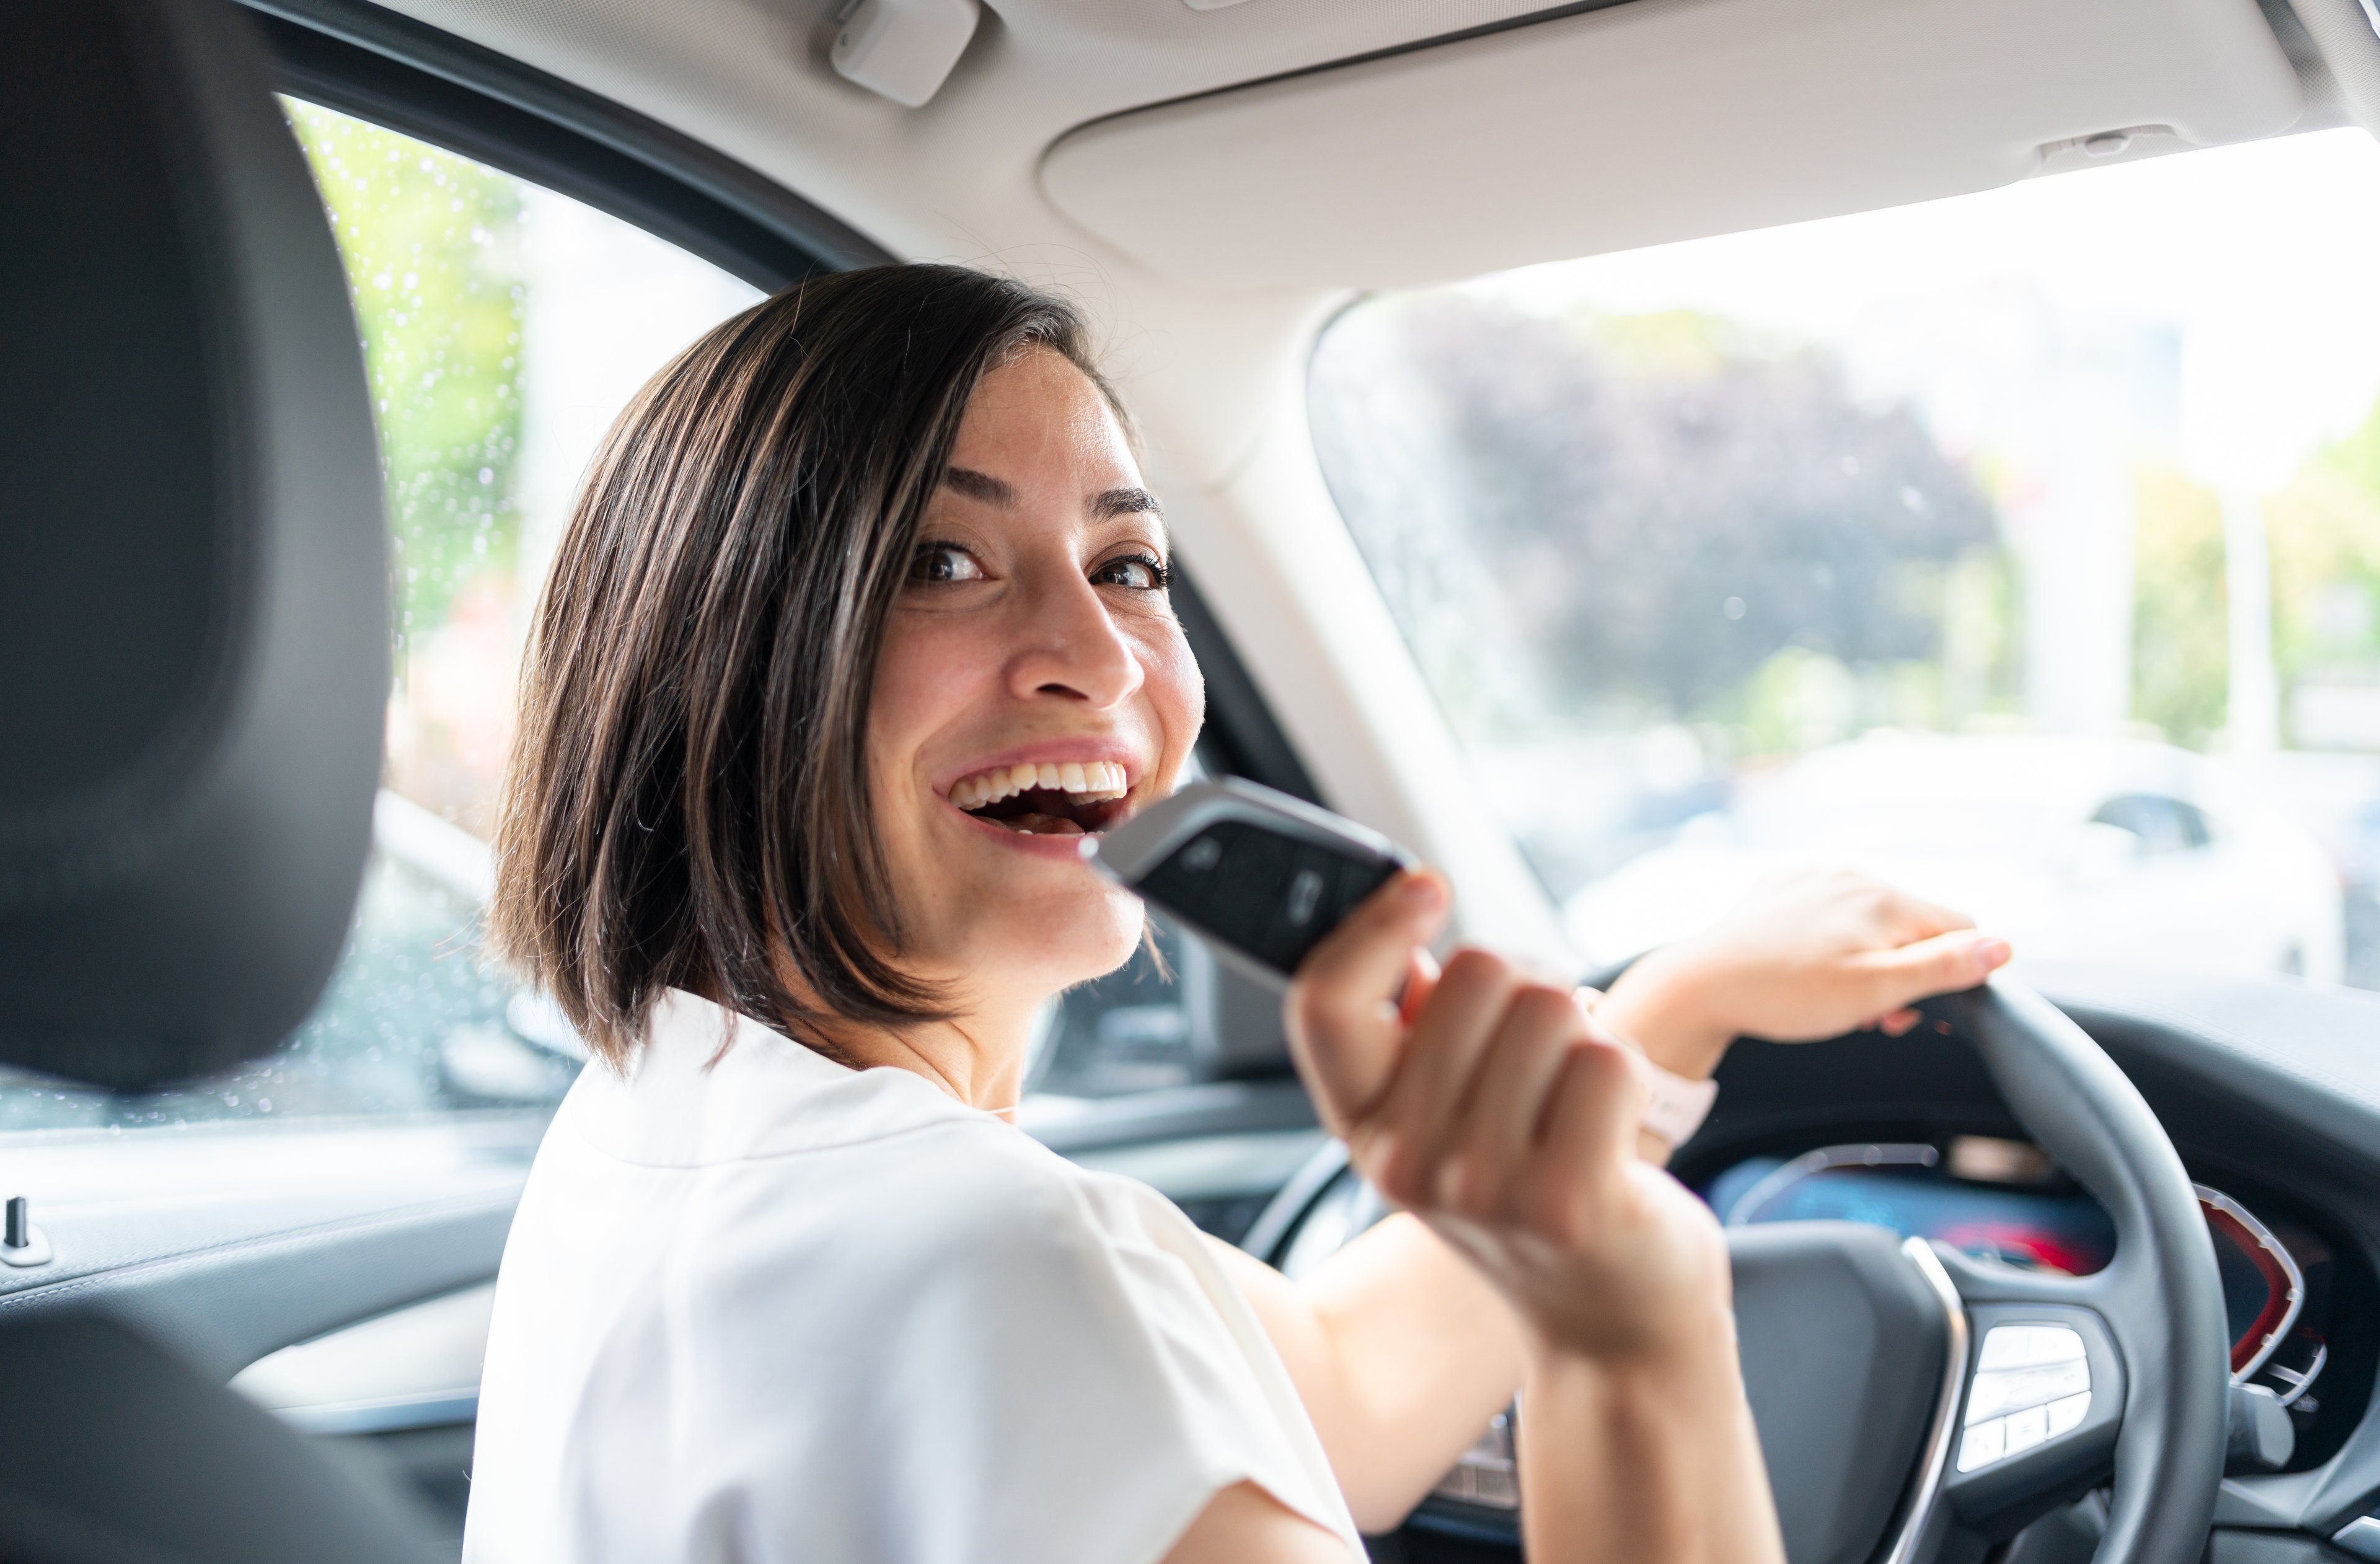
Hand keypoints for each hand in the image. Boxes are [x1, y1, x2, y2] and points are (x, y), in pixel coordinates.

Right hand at [1284, 870, 1731, 1365]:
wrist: (1615, 1321)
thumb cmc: (1537, 1191)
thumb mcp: (1446, 1118)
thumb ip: (1415, 1032)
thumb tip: (1404, 917)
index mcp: (1365, 1128)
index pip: (1324, 1000)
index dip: (1373, 925)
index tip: (1425, 889)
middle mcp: (1407, 1162)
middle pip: (1474, 972)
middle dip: (1529, 986)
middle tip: (1544, 1056)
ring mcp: (1482, 1187)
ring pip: (1550, 1006)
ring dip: (1585, 1033)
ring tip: (1578, 1099)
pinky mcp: (1567, 1202)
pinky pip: (1607, 1060)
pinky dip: (1629, 1072)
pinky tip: (1615, 1128)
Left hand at [1594, 867, 2012, 1082]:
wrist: (1700, 985)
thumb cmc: (1786, 994)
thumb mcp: (1876, 991)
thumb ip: (1944, 968)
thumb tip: (2004, 947)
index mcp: (1886, 899)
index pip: (1961, 928)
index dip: (1953, 975)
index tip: (1912, 1013)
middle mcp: (1853, 876)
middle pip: (1915, 926)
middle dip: (1905, 973)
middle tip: (1872, 1017)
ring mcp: (1813, 878)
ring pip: (1871, 922)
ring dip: (1869, 963)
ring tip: (1836, 1001)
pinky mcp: (1780, 889)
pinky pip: (1828, 915)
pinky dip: (1831, 945)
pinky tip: (1804, 973)